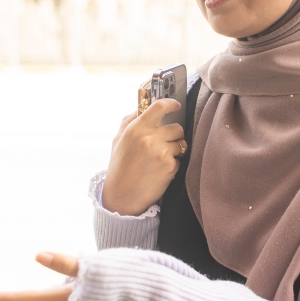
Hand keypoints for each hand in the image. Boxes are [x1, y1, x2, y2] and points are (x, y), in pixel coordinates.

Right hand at [102, 99, 186, 215]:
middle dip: (174, 134)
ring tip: (160, 158)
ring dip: (175, 149)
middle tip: (165, 142)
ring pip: (181, 142)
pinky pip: (179, 159)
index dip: (171, 104)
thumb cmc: (119, 167)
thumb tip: (141, 107)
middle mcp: (149, 138)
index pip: (159, 107)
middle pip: (177, 127)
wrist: (122, 196)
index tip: (176, 105)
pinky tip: (159, 170)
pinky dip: (173, 164)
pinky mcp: (170, 166)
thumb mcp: (118, 140)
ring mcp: (161, 152)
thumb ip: (129, 121)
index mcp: (136, 128)